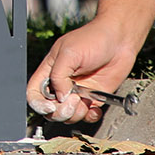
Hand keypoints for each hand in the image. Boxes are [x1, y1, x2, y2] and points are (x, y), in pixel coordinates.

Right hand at [25, 0, 154, 123]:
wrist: (120, 40)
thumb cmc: (94, 38)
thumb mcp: (69, 53)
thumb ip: (58, 75)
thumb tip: (59, 97)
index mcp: (50, 71)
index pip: (34, 94)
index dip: (38, 104)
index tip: (51, 106)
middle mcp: (62, 84)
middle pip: (51, 109)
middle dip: (60, 111)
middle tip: (74, 100)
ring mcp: (77, 93)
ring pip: (68, 116)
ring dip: (76, 113)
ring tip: (85, 99)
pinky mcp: (93, 98)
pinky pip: (86, 116)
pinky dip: (90, 116)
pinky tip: (94, 107)